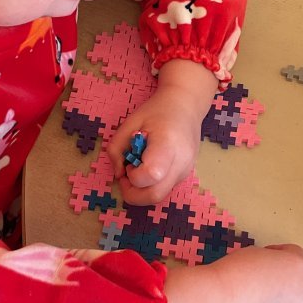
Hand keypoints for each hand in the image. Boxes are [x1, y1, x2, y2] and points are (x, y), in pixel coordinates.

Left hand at [107, 86, 202, 205]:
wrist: (186, 106)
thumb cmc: (156, 111)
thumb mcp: (129, 123)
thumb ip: (116, 149)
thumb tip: (118, 174)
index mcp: (167, 144)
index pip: (151, 175)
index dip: (133, 176)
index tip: (129, 162)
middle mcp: (181, 162)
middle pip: (155, 196)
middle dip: (133, 194)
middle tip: (126, 176)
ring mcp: (186, 171)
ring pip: (159, 195)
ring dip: (142, 189)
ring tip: (139, 167)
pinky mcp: (185, 175)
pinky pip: (164, 188)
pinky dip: (151, 184)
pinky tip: (149, 166)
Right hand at [215, 244, 302, 302]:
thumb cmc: (236, 272)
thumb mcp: (256, 253)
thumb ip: (271, 263)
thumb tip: (269, 274)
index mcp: (301, 269)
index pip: (295, 254)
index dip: (277, 253)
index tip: (263, 256)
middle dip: (289, 279)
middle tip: (264, 278)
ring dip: (281, 301)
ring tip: (253, 298)